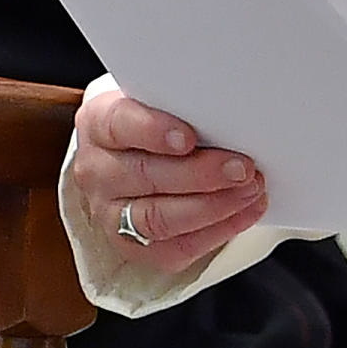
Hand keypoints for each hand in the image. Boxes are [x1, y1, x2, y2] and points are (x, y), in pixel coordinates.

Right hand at [66, 87, 266, 275]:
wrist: (133, 155)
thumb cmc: (155, 122)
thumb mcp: (159, 100)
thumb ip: (184, 105)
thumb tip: (230, 114)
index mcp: (98, 124)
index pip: (118, 125)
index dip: (153, 131)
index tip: (189, 136)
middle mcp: (97, 171)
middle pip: (145, 176)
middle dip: (201, 174)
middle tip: (243, 168)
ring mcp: (110, 212)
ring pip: (158, 218)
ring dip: (212, 207)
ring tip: (249, 191)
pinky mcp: (132, 246)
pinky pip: (175, 247)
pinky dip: (218, 231)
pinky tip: (245, 212)